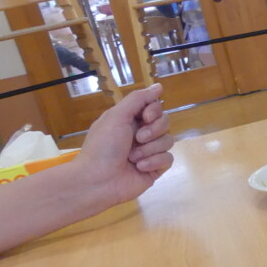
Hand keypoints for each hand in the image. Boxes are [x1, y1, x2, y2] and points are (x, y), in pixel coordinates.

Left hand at [73, 83, 173, 205]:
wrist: (98, 179)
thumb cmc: (103, 146)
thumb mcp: (116, 116)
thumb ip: (138, 99)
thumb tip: (159, 86)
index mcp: (131, 120)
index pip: (156, 107)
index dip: (154, 111)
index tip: (144, 117)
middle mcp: (142, 134)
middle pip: (165, 123)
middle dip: (153, 131)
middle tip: (138, 138)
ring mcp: (150, 152)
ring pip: (168, 141)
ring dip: (150, 149)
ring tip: (133, 157)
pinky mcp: (156, 168)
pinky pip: (168, 159)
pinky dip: (154, 162)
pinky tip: (139, 167)